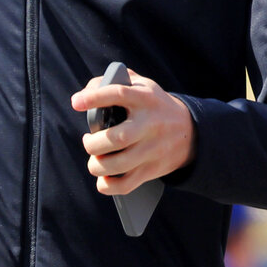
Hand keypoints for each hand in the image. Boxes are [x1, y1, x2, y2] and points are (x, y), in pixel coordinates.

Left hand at [71, 70, 195, 193]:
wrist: (191, 131)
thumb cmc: (153, 105)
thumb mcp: (141, 85)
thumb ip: (112, 81)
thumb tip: (84, 93)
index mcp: (144, 99)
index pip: (118, 94)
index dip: (94, 98)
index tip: (75, 103)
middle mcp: (150, 124)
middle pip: (116, 138)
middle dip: (92, 144)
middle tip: (89, 140)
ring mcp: (152, 149)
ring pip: (117, 165)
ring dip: (96, 165)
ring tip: (95, 158)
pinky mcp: (152, 169)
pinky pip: (125, 185)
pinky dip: (107, 185)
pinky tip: (103, 176)